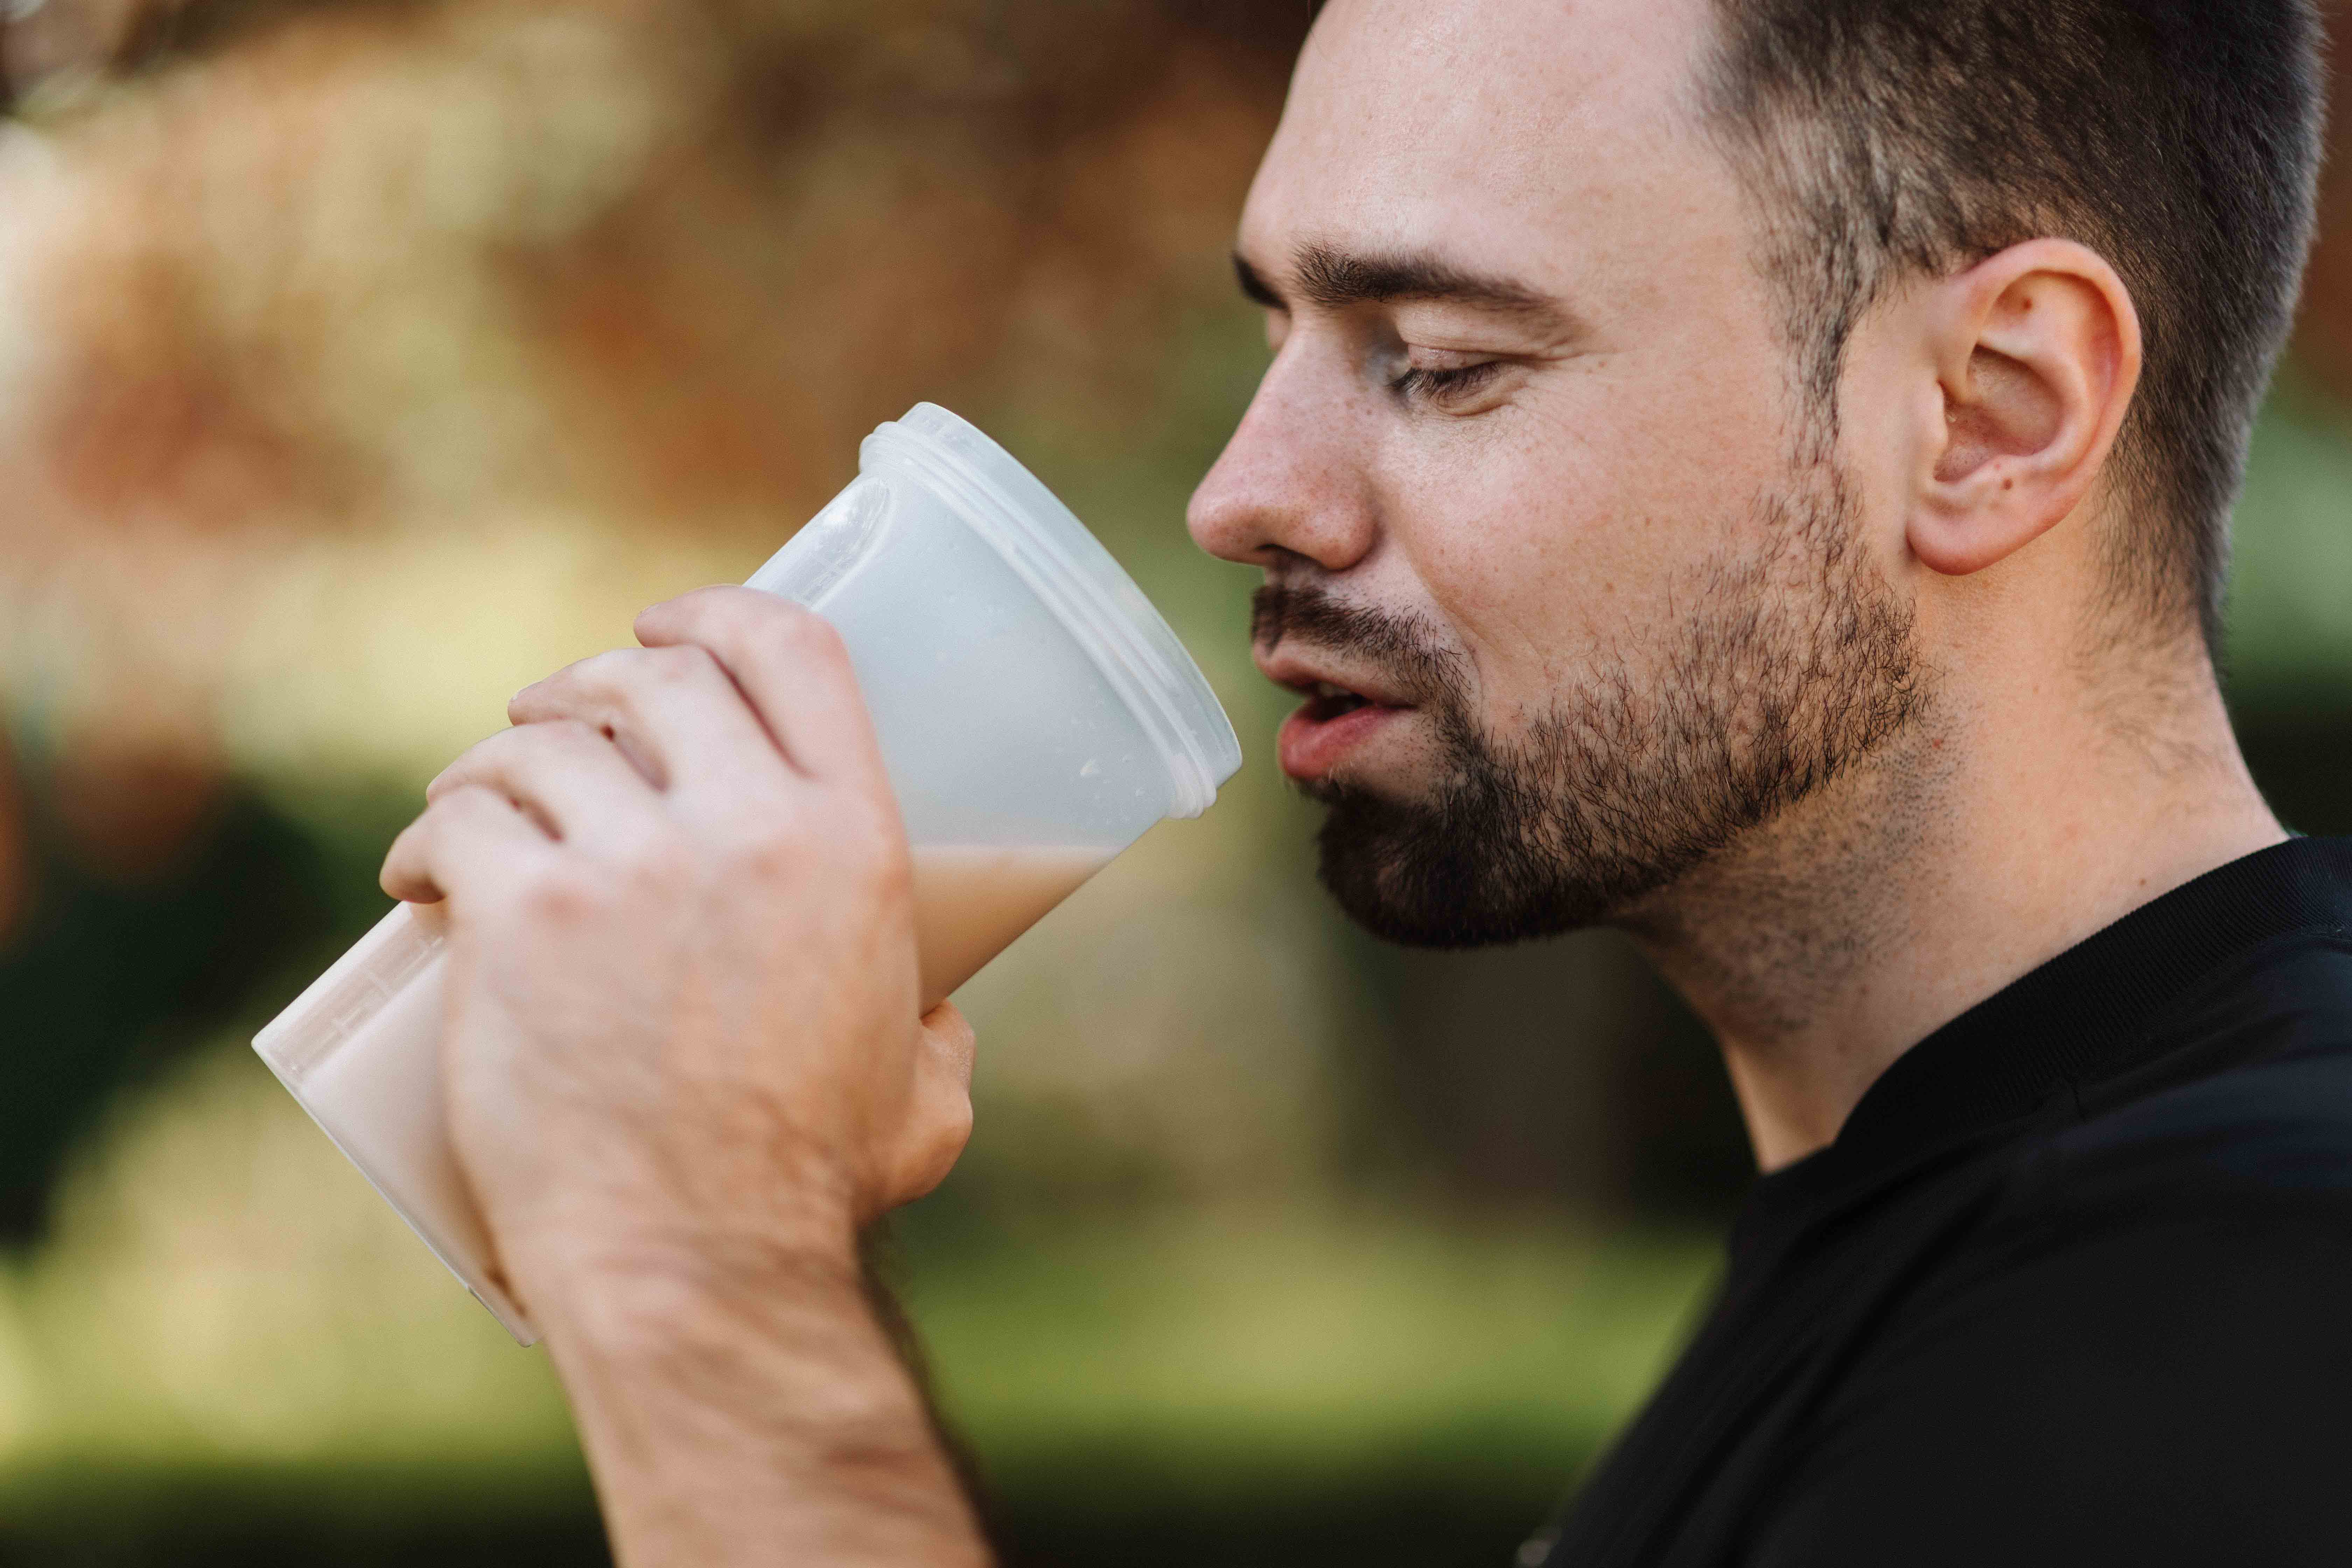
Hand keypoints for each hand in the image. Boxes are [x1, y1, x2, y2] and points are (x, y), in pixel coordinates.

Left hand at [381, 587, 977, 1315]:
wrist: (701, 1259)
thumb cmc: (812, 1188)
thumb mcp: (926, 1093)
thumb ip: (942, 1038)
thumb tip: (937, 1019)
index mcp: (854, 843)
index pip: (792, 649)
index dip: (719, 611)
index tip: (665, 623)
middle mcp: (750, 829)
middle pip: (655, 675)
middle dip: (591, 683)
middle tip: (554, 726)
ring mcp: (631, 867)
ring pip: (538, 745)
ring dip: (497, 761)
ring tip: (475, 807)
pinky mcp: (524, 918)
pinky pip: (458, 821)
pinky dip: (429, 838)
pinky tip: (417, 878)